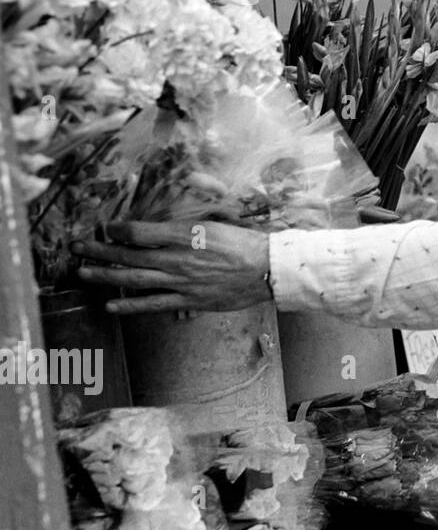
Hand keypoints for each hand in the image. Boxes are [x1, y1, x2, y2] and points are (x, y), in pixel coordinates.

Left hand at [72, 221, 271, 313]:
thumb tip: (161, 225)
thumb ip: (185, 225)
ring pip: (134, 279)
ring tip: (83, 273)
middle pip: (129, 254)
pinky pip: (153, 303)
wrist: (268, 269)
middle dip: (99, 250)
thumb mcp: (215, 223)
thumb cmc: (245, 242)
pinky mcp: (189, 300)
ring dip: (105, 276)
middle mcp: (178, 258)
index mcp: (185, 235)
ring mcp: (182, 281)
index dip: (118, 229)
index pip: (141, 231)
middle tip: (77, 247)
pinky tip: (111, 306)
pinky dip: (130, 305)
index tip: (106, 227)